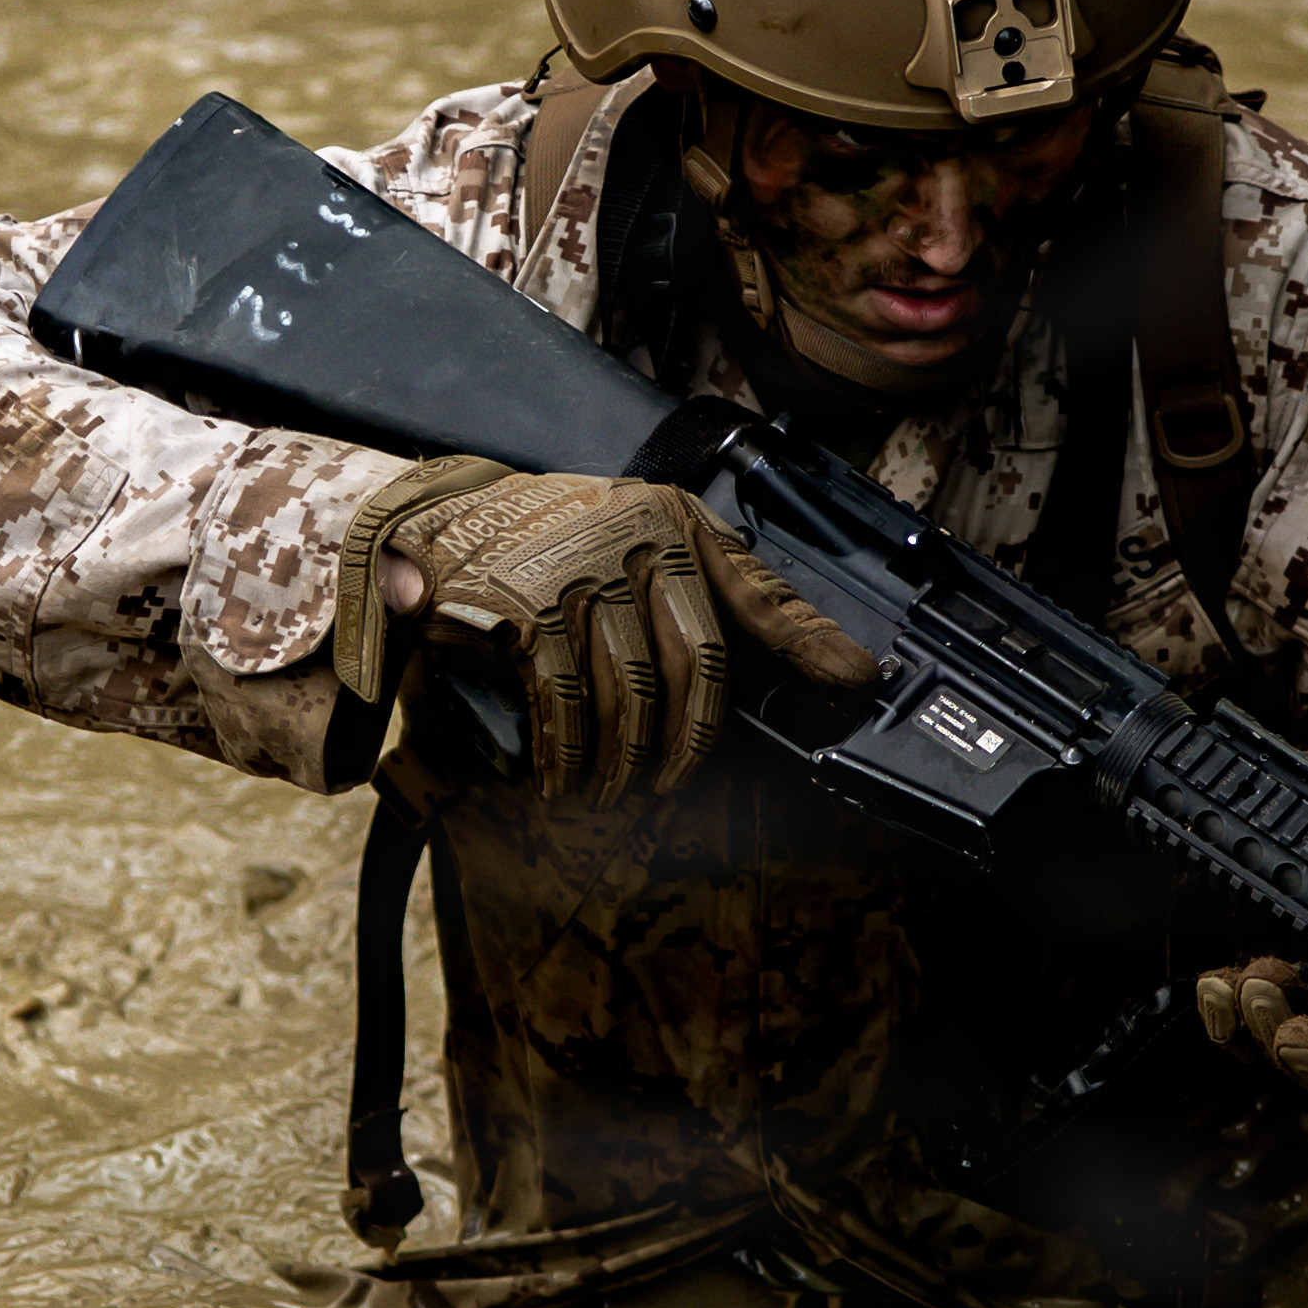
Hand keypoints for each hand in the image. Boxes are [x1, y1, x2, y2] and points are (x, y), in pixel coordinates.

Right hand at [364, 465, 876, 797]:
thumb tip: (839, 662)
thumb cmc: (566, 539)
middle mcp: (634, 542)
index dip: (809, 642)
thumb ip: (738, 592)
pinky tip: (562, 777)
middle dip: (685, 741)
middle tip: (670, 781)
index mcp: (674, 526)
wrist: (449, 518)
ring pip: (628, 693)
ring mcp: (577, 575)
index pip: (754, 593)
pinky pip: (561, 701)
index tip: (858, 681)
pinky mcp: (523, 609)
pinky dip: (565, 752)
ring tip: (612, 788)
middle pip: (691, 665)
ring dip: (622, 758)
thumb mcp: (655, 542)